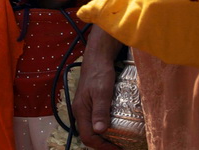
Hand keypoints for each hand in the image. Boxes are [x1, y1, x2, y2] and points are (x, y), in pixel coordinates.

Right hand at [72, 29, 122, 148]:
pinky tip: (114, 127)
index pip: (87, 137)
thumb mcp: (102, 92)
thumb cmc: (99, 73)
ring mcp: (84, 107)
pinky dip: (103, 128)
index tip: (117, 149)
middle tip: (119, 147)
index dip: (101, 147)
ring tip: (118, 140)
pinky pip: (94, 121)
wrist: (97, 57)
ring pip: (91, 128)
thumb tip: (99, 131)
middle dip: (102, 144)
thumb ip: (100, 111)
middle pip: (88, 135)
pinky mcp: (90, 103)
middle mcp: (80, 111)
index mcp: (80, 110)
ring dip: (103, 137)